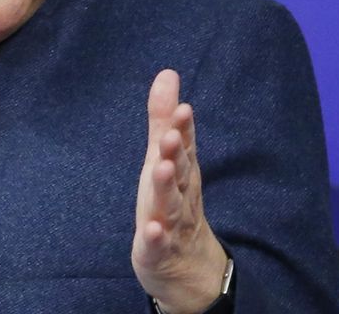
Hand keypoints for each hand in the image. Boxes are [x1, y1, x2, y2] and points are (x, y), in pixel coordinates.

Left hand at [132, 69, 228, 313]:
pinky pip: (157, 244)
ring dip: (166, 187)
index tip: (183, 108)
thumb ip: (164, 119)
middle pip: (180, 172)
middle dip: (176, 153)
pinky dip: (156, 236)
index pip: (185, 147)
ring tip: (162, 169)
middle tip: (172, 134)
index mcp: (182, 172)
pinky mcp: (157, 250)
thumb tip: (167, 73)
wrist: (186, 267)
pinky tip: (152, 228)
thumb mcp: (167, 159)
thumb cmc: (173, 202)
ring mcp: (171, 224)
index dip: (183, 129)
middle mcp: (180, 195)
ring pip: (170, 204)